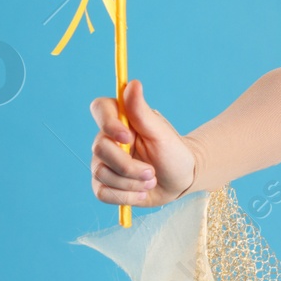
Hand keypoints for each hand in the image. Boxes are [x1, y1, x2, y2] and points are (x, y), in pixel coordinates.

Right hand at [89, 78, 195, 206]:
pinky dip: (125, 197)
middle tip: (151, 172)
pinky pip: (103, 192)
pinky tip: (141, 193)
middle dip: (128, 166)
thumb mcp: (160, 132)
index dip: (108, 123)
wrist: (180, 180)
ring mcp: (103, 162)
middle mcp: (107, 139)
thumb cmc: (173, 152)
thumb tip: (132, 83)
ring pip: (102, 174)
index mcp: (121, 119)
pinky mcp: (104, 184)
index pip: (99, 108)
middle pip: (100, 149)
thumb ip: (141, 111)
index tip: (128, 137)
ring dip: (131, 183)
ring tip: (151, 180)